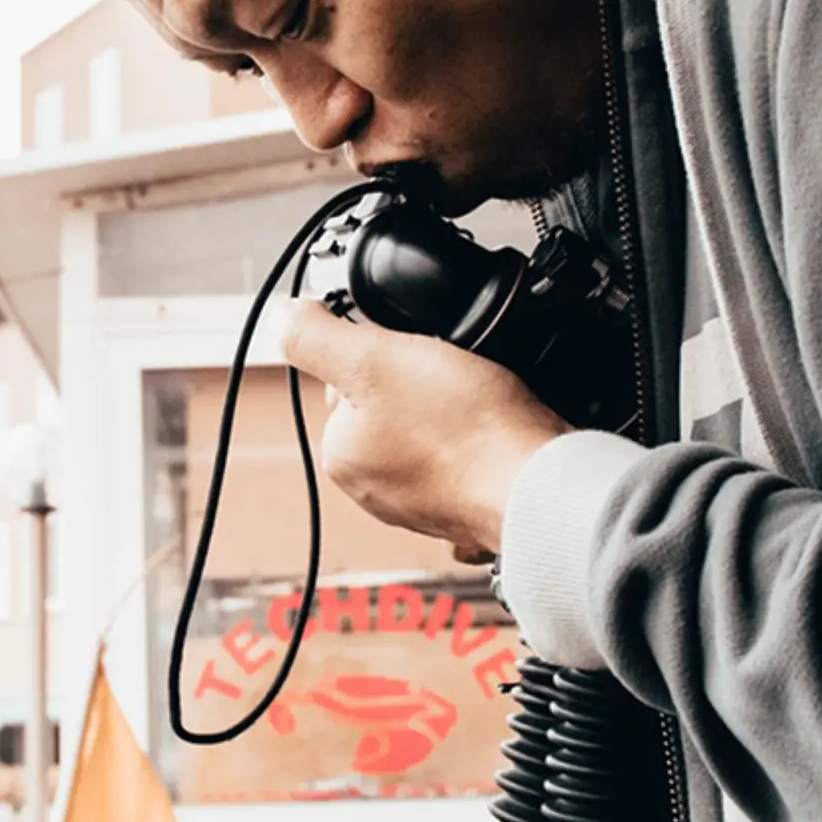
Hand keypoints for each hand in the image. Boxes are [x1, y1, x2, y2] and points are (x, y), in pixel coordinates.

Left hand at [279, 301, 571, 563]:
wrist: (538, 483)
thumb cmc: (465, 431)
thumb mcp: (374, 360)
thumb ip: (317, 337)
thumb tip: (282, 318)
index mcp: (343, 456)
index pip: (347, 379)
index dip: (381, 350)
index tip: (413, 353)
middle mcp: (374, 488)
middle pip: (389, 402)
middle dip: (419, 381)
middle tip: (451, 375)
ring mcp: (423, 501)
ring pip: (429, 427)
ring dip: (452, 409)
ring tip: (476, 402)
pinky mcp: (466, 503)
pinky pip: (465, 454)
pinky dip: (478, 438)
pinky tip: (493, 430)